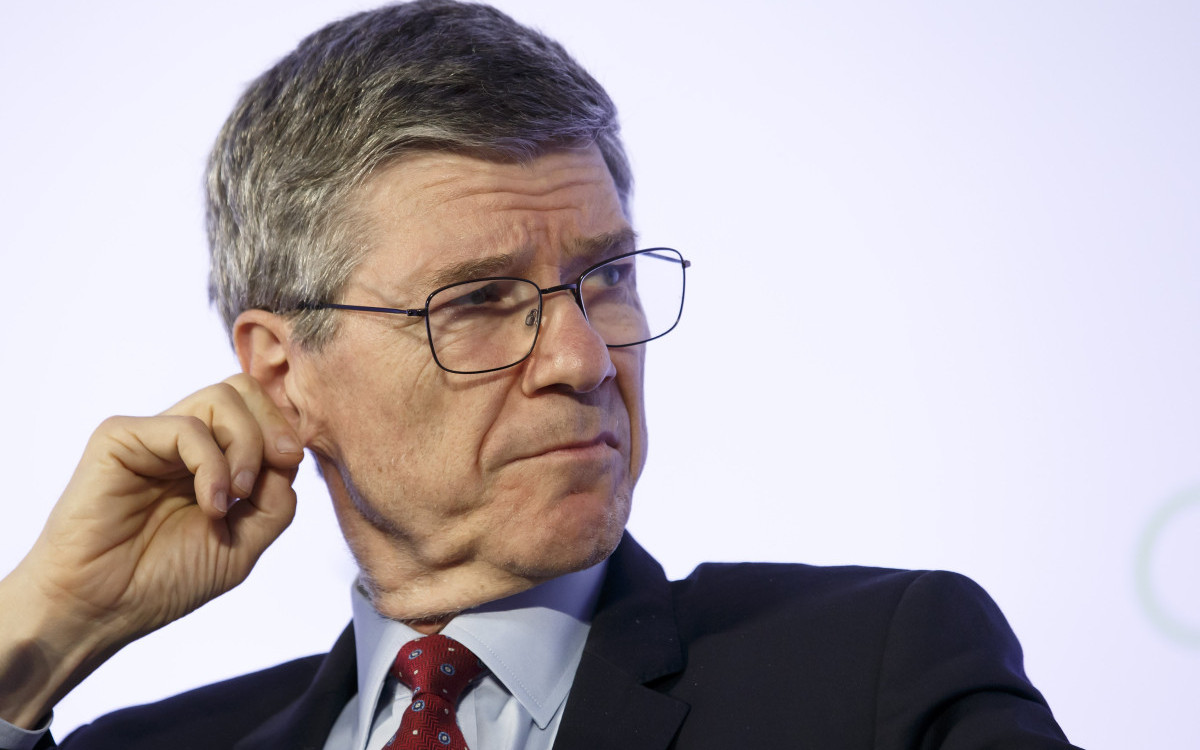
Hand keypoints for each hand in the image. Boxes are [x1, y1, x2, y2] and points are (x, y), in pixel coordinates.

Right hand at [0, 374, 302, 727]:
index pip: (261, 414)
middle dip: (273, 426)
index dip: (285, 433)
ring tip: (236, 497)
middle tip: (279, 466)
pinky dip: (213, 464)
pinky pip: (186, 427)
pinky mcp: (121, 438)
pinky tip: (213, 505)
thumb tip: (291, 453)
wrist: (101, 610)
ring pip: (223, 398)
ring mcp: (153, 437)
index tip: (291, 466)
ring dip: (247, 446)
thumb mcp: (244, 544)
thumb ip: (276, 498)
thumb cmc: (164, 581)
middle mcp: (183, 443)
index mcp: (212, 460)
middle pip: (245, 391)